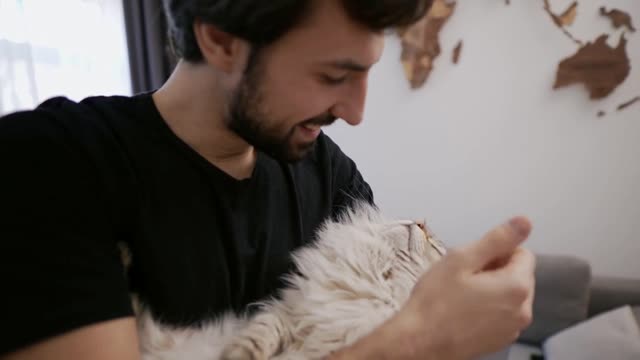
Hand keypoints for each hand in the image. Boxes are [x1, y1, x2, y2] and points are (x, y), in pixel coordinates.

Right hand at [331, 217, 535, 359]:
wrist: (419, 341)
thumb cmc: (436, 300)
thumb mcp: (462, 259)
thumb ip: (497, 239)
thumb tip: (525, 221)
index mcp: (516, 286)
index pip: (523, 253)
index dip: (497, 252)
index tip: (473, 262)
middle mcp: (522, 310)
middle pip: (518, 275)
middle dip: (495, 271)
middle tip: (464, 278)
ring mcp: (512, 328)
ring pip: (510, 295)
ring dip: (492, 290)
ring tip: (462, 295)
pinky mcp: (501, 340)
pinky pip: (502, 314)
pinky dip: (488, 309)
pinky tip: (464, 311)